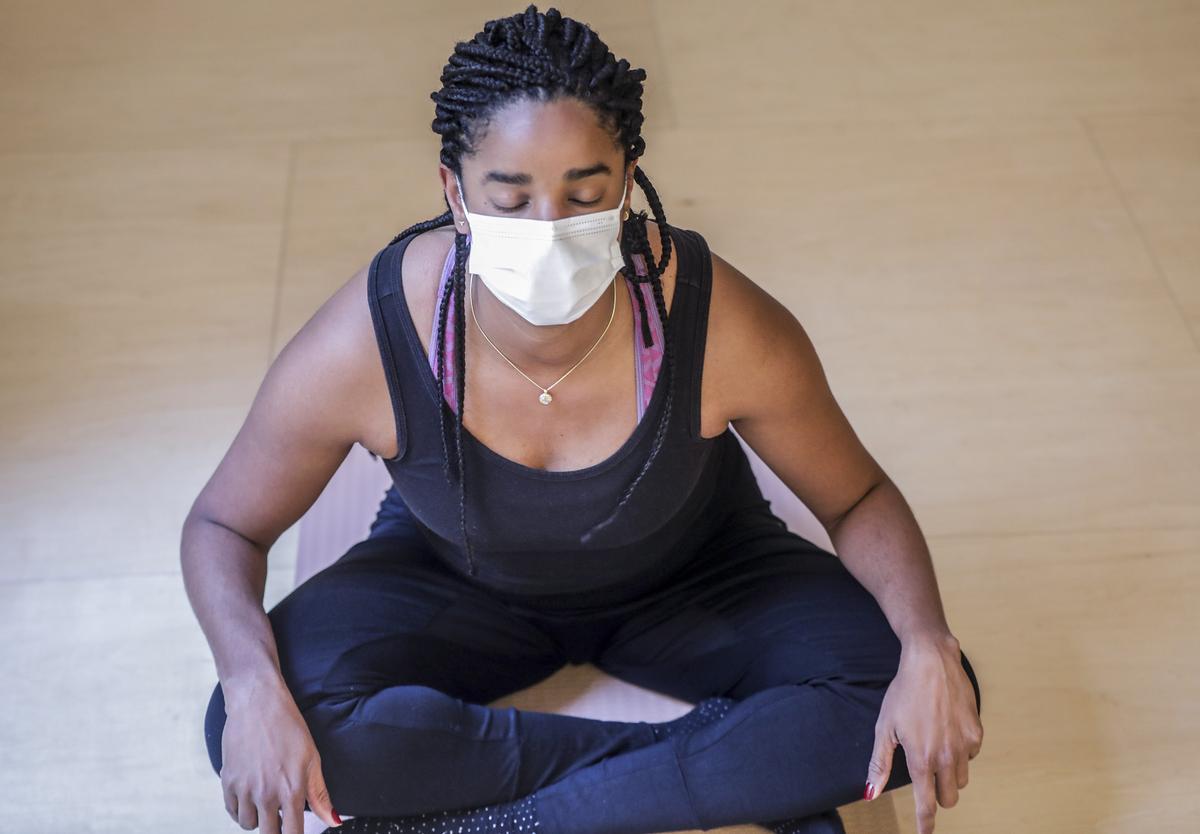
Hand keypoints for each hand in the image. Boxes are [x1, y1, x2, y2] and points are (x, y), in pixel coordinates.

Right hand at [219, 679, 342, 832]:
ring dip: (258, 819)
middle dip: (276, 829)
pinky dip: (241, 810)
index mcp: (291, 790)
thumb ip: (320, 794)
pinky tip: (251, 796)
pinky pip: (231, 811)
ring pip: (248, 825)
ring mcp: (244, 789)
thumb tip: (334, 821)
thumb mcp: (312, 759)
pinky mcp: (227, 782)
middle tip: (281, 815)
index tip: (295, 831)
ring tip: (267, 801)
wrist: (258, 704)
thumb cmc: (289, 728)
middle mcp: (266, 794)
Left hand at [864, 634, 982, 833]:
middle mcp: (946, 756)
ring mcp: (965, 746)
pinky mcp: (977, 733)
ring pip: (961, 779)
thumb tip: (870, 793)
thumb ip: (878, 763)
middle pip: (949, 798)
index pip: (926, 804)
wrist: (932, 662)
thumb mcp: (884, 727)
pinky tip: (947, 732)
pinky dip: (960, 753)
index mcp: (920, 758)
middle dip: (938, 795)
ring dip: (949, 774)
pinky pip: (971, 757)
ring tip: (934, 748)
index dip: (925, 824)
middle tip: (926, 776)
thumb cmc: (904, 692)